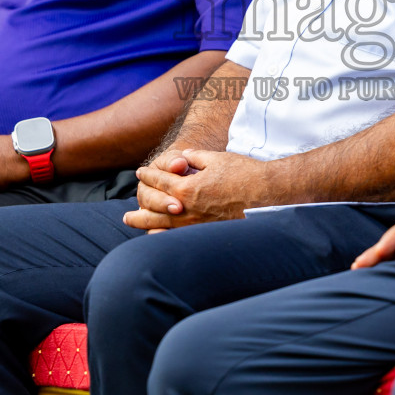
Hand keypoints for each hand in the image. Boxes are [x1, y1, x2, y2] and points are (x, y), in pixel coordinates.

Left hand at [124, 149, 270, 231]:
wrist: (267, 195)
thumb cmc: (244, 173)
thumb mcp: (217, 159)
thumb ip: (196, 157)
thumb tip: (184, 158)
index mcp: (188, 187)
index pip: (161, 181)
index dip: (149, 175)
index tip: (141, 172)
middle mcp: (188, 208)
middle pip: (154, 207)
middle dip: (140, 203)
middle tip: (127, 207)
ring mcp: (196, 223)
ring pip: (162, 224)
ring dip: (144, 222)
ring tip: (131, 222)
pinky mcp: (206, 233)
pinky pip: (179, 236)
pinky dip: (163, 236)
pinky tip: (156, 236)